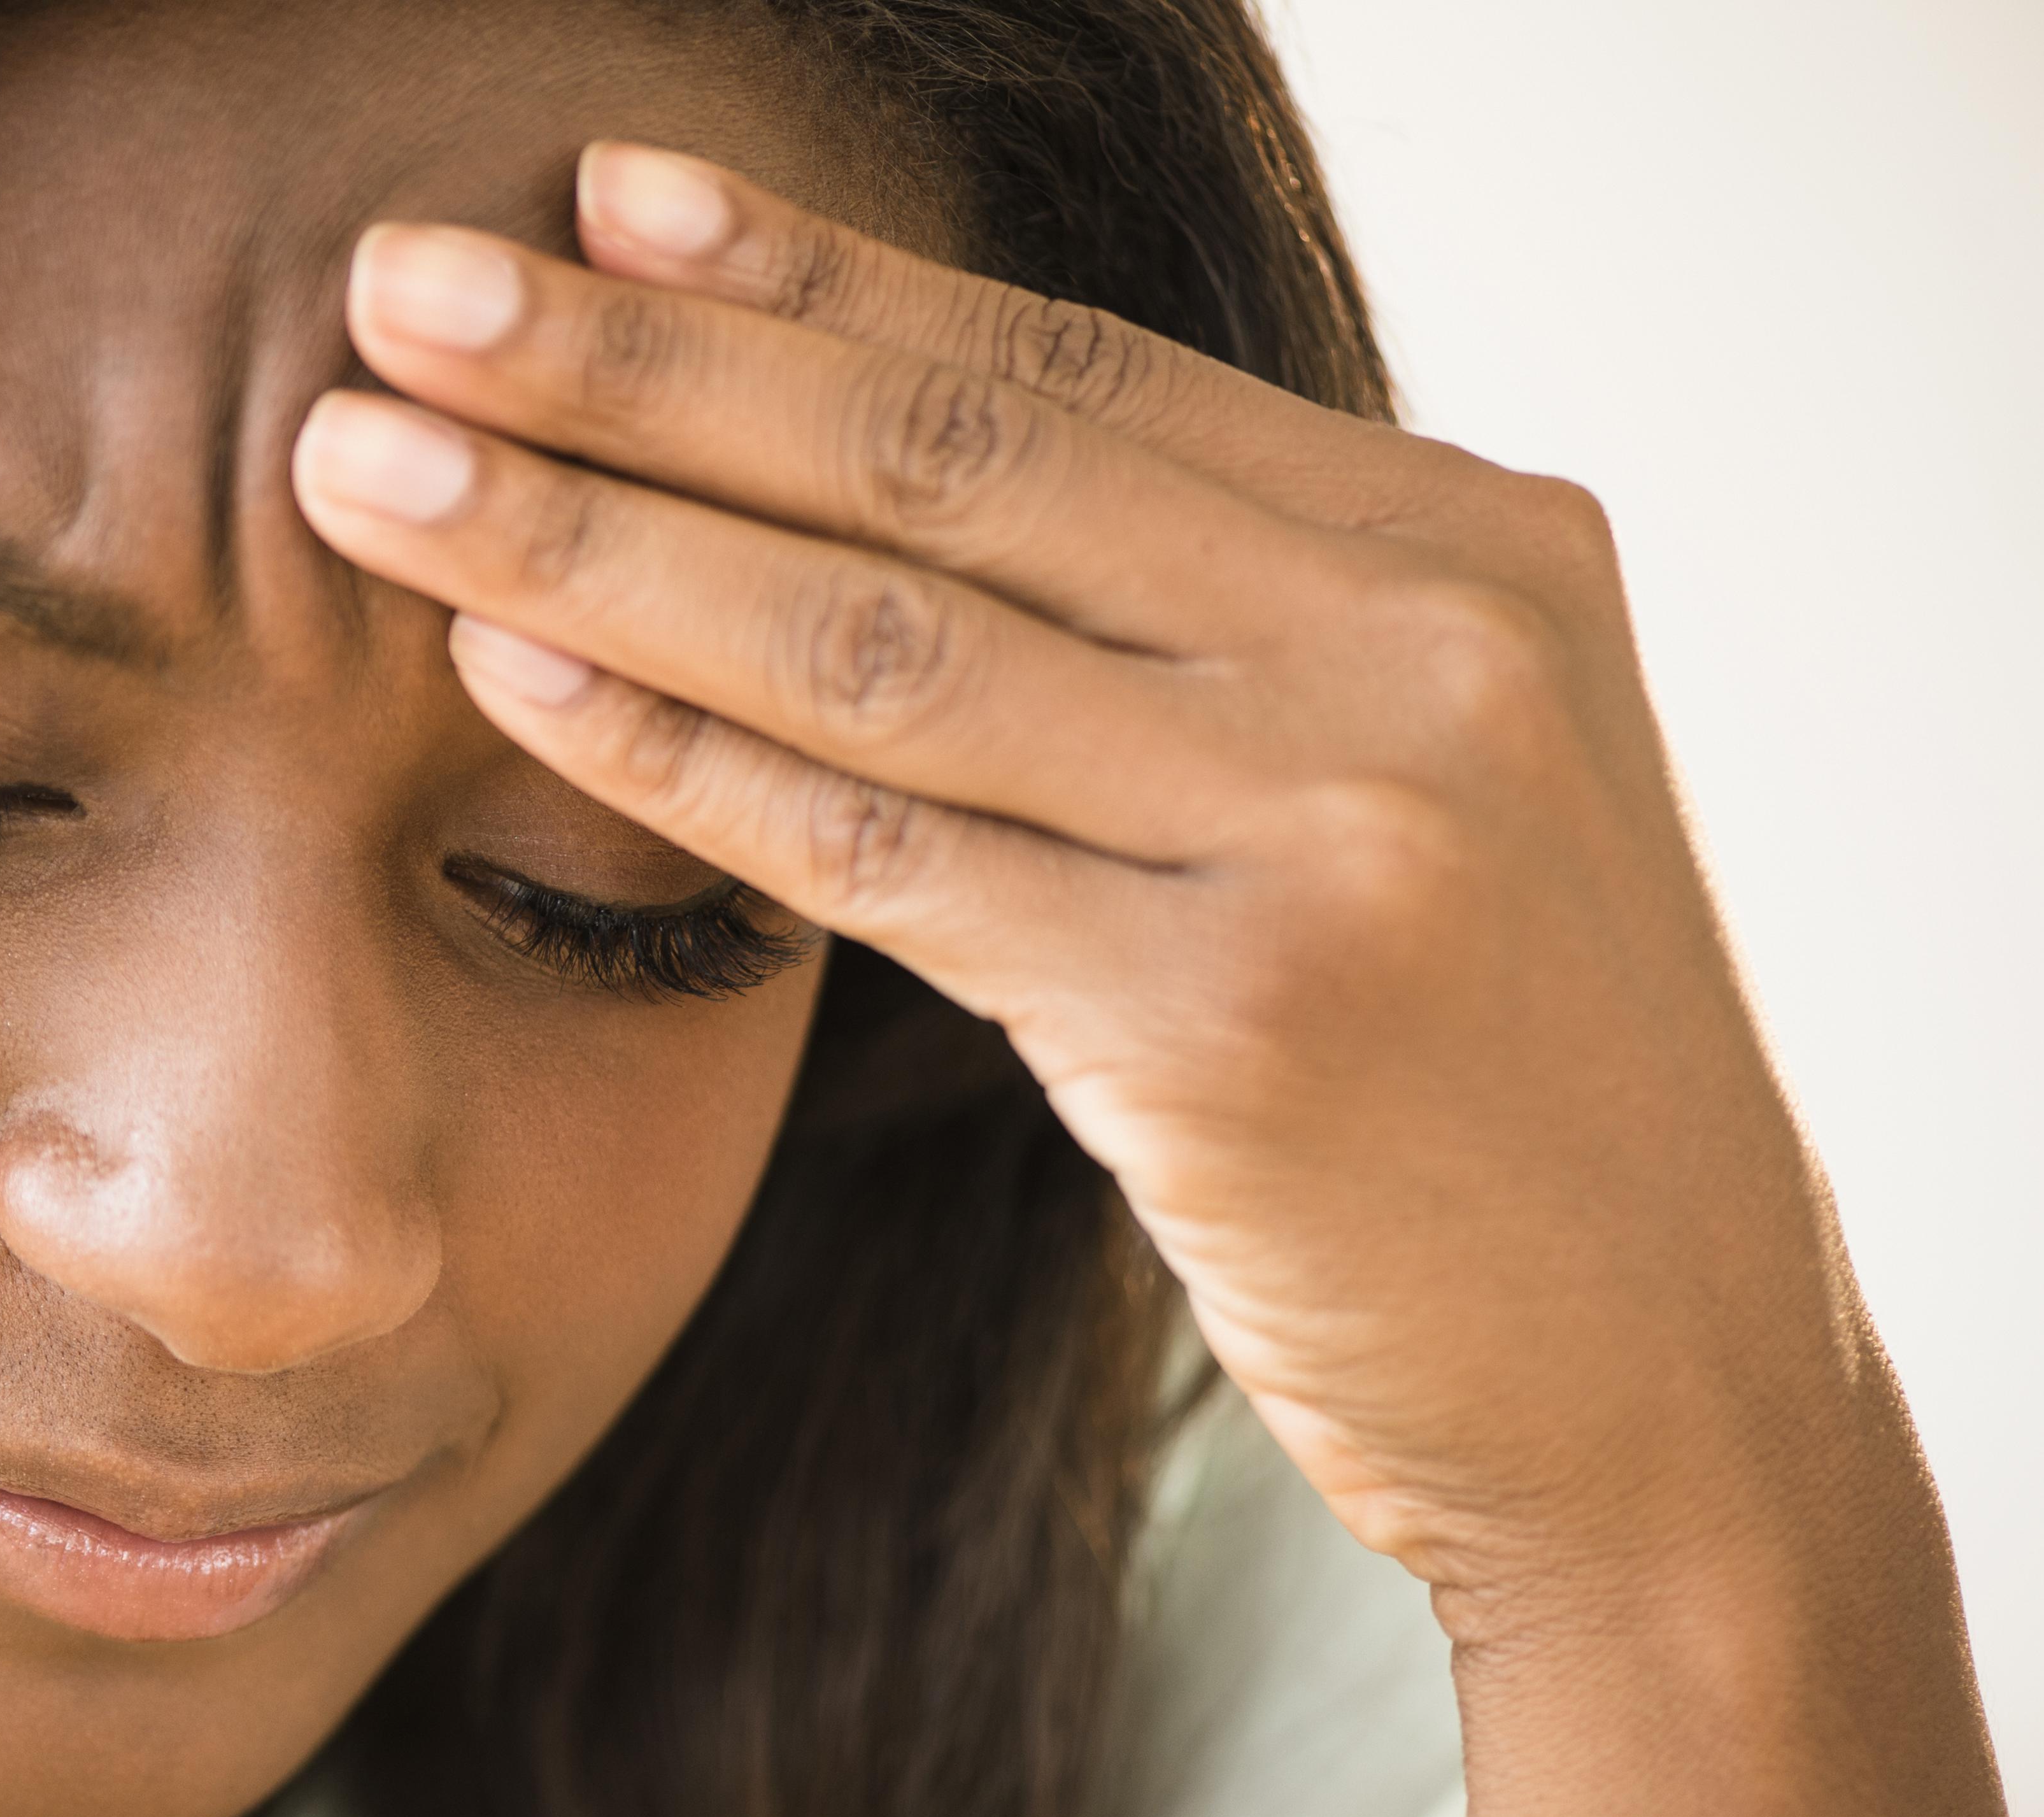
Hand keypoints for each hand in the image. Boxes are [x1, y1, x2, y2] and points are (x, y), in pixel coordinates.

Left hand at [291, 142, 1884, 1630]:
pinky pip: (885, 858)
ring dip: (592, 538)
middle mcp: (1419, 651)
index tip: (601, 191)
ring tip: (370, 468)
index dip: (816, 273)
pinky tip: (505, 674)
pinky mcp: (1236, 1028)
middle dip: (645, 361)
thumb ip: (1233, 635)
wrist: (1672, 1397)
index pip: (1074, 372)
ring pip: (884, 642)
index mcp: (1472, 552)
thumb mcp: (1429, 795)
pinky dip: (676, 757)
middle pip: (954, 463)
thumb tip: (935, 486)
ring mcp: (1341, 833)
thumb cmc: (1502, 1106)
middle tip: (404, 282)